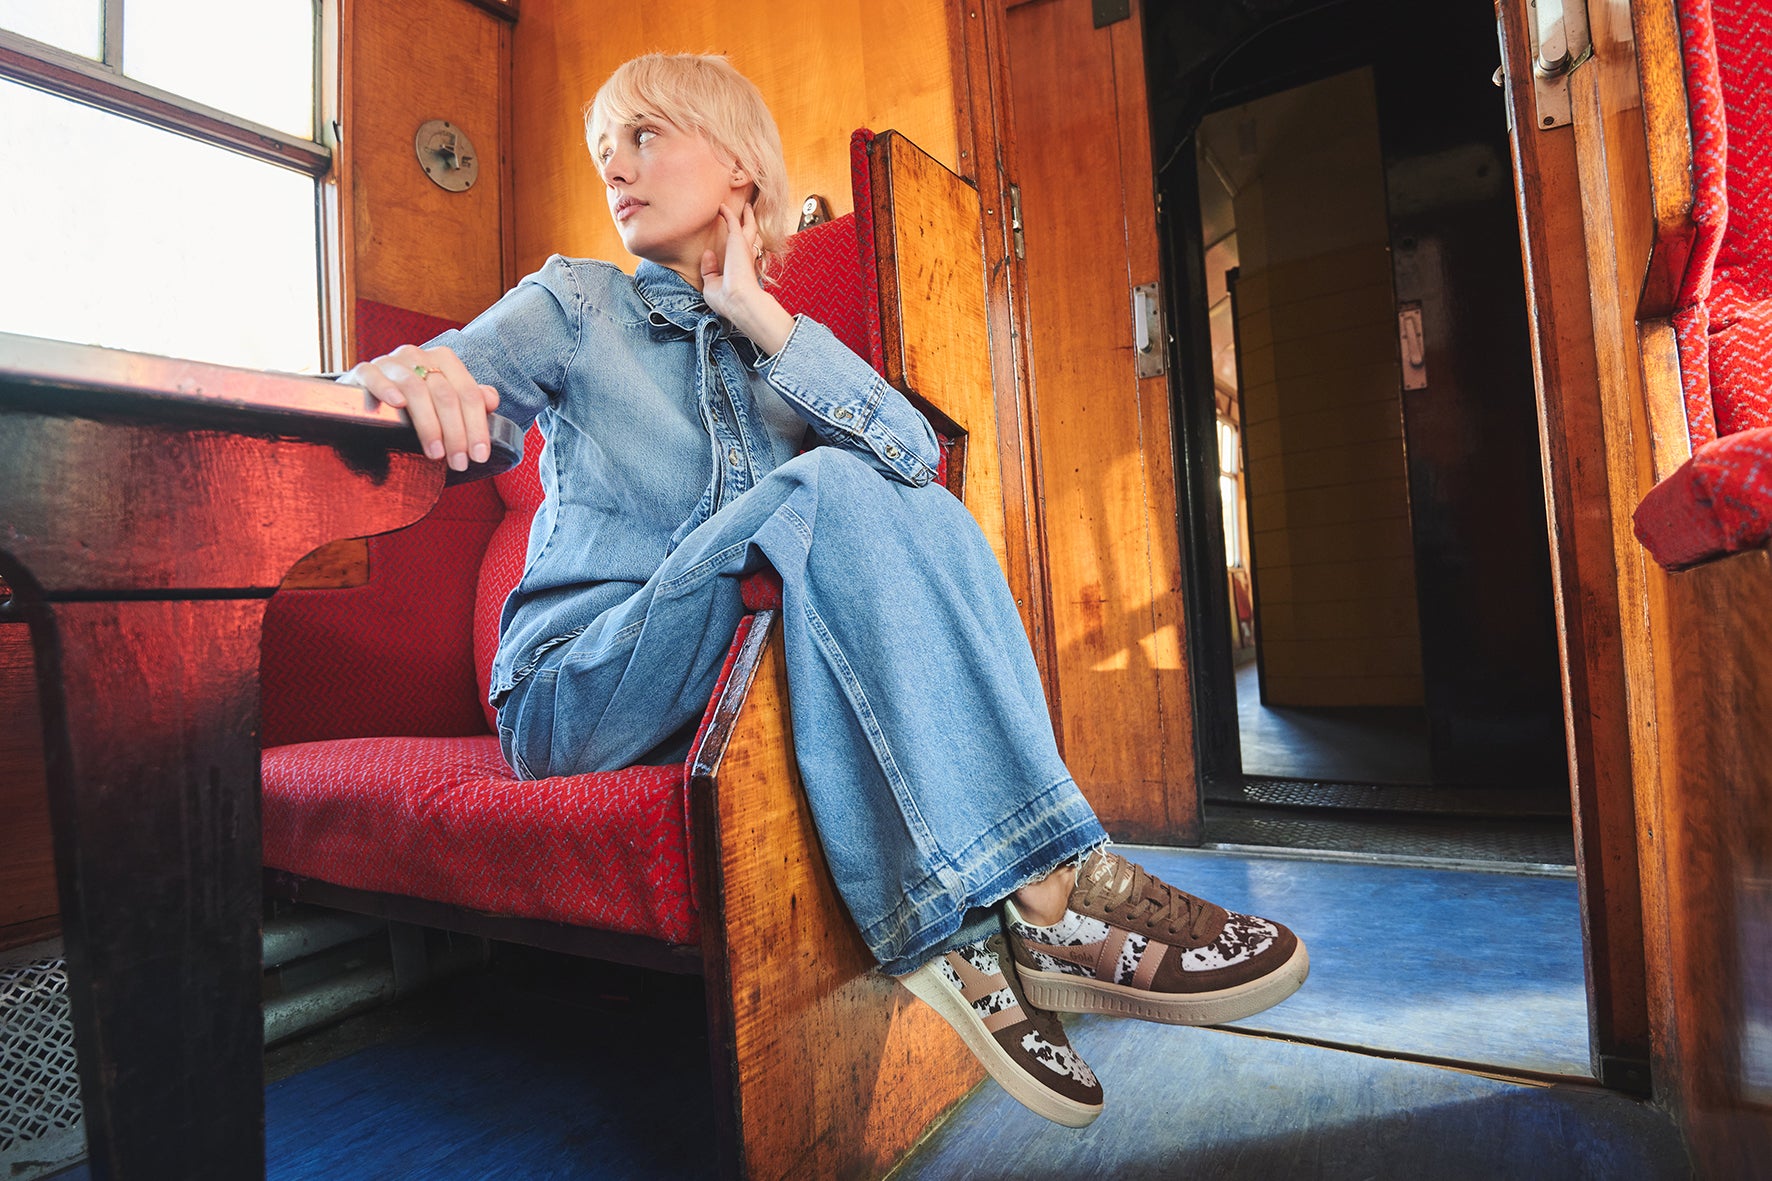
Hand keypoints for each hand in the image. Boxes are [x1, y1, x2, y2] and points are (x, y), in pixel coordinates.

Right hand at [338, 345, 499, 472]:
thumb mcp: (446, 399)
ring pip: (415, 389)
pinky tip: (397, 405)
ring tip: (435, 453)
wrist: (369, 391)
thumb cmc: (416, 400)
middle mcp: (419, 356)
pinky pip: (374, 375)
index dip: (477, 426)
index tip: (480, 456)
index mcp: (444, 361)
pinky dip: (386, 388)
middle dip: (456, 433)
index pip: (469, 394)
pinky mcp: (364, 370)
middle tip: (459, 463)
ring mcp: (391, 362)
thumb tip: (492, 400)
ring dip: (428, 424)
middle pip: (445, 395)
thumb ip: (471, 399)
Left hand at [700, 203, 793, 354]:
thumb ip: (709, 270)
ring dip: (747, 216)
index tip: (745, 245)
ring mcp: (744, 248)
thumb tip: (708, 253)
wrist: (737, 299)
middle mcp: (747, 258)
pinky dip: (727, 213)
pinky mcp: (737, 240)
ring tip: (747, 207)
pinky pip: (732, 221)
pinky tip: (721, 206)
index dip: (748, 249)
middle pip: (753, 238)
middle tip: (750, 215)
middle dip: (752, 227)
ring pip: (750, 227)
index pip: (748, 255)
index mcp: (744, 270)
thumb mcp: (712, 286)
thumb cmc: (726, 299)